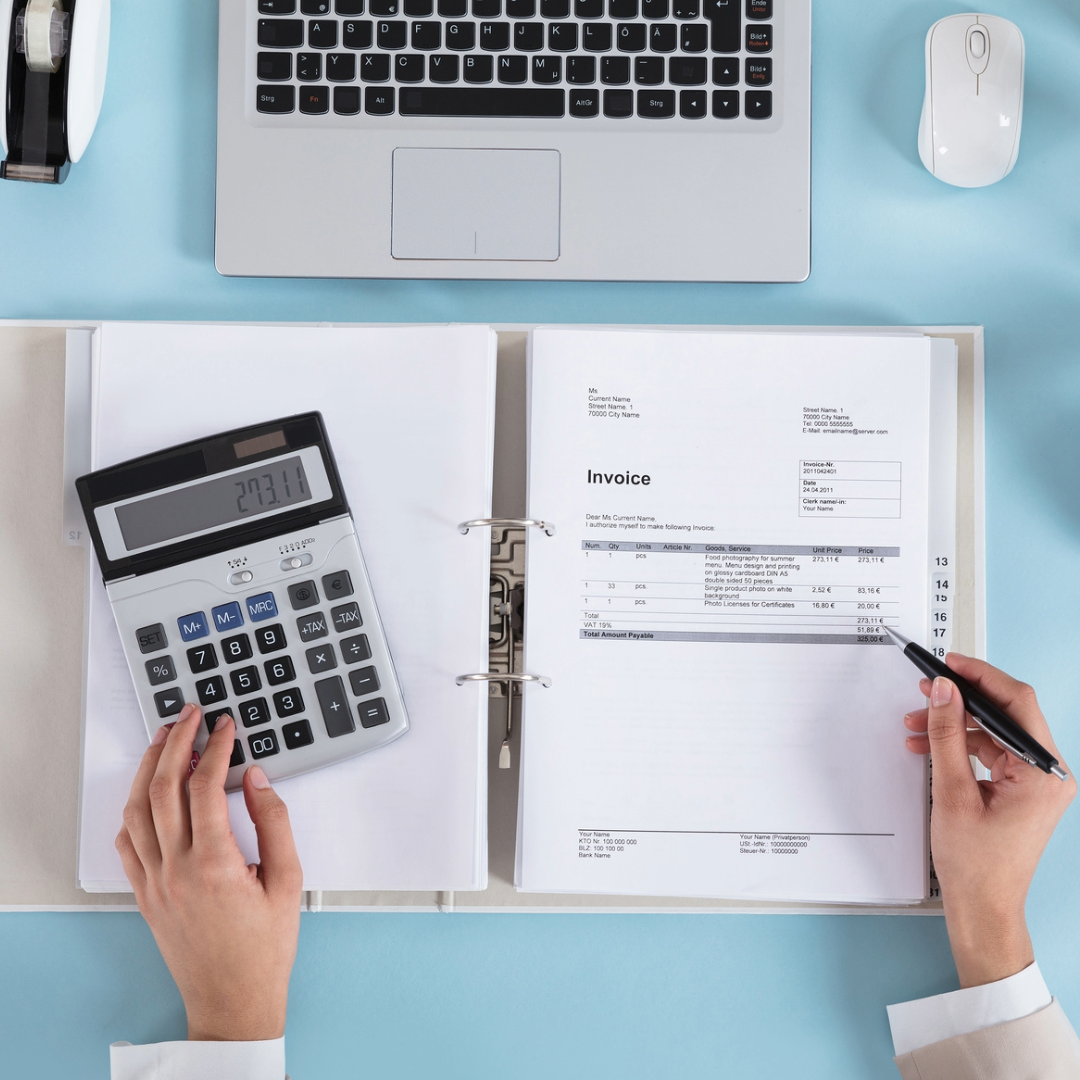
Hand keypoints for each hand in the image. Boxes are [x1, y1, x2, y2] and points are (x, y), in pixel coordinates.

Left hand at [115, 704, 303, 1040]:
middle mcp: (175, 869)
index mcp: (213, 863)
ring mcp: (154, 883)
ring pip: (137, 811)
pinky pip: (127, 844)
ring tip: (164, 741)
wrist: (233, 1000)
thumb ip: (274, 822)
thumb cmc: (265, 947)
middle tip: (189, 716)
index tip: (225, 726)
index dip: (215, 747)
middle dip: (175, 743)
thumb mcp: (289, 880)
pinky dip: (134, 811)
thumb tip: (256, 779)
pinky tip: (147, 796)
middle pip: (162, 788)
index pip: (204, 785)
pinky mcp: (144, 896)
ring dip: (147, 769)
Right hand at [904, 654, 1074, 987]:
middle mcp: (1048, 774)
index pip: (1018, 703)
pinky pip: (991, 752)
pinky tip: (929, 746)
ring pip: (993, 732)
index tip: (951, 664)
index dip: (981, 676)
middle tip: (927, 690)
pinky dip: (959, 746)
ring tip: (916, 725)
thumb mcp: (953, 792)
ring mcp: (1035, 783)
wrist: (983, 908)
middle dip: (961, 701)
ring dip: (954, 725)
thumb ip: (947, 736)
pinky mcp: (1020, 790)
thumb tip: (944, 693)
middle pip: (1005, 715)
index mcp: (1043, 774)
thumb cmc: (976, 865)